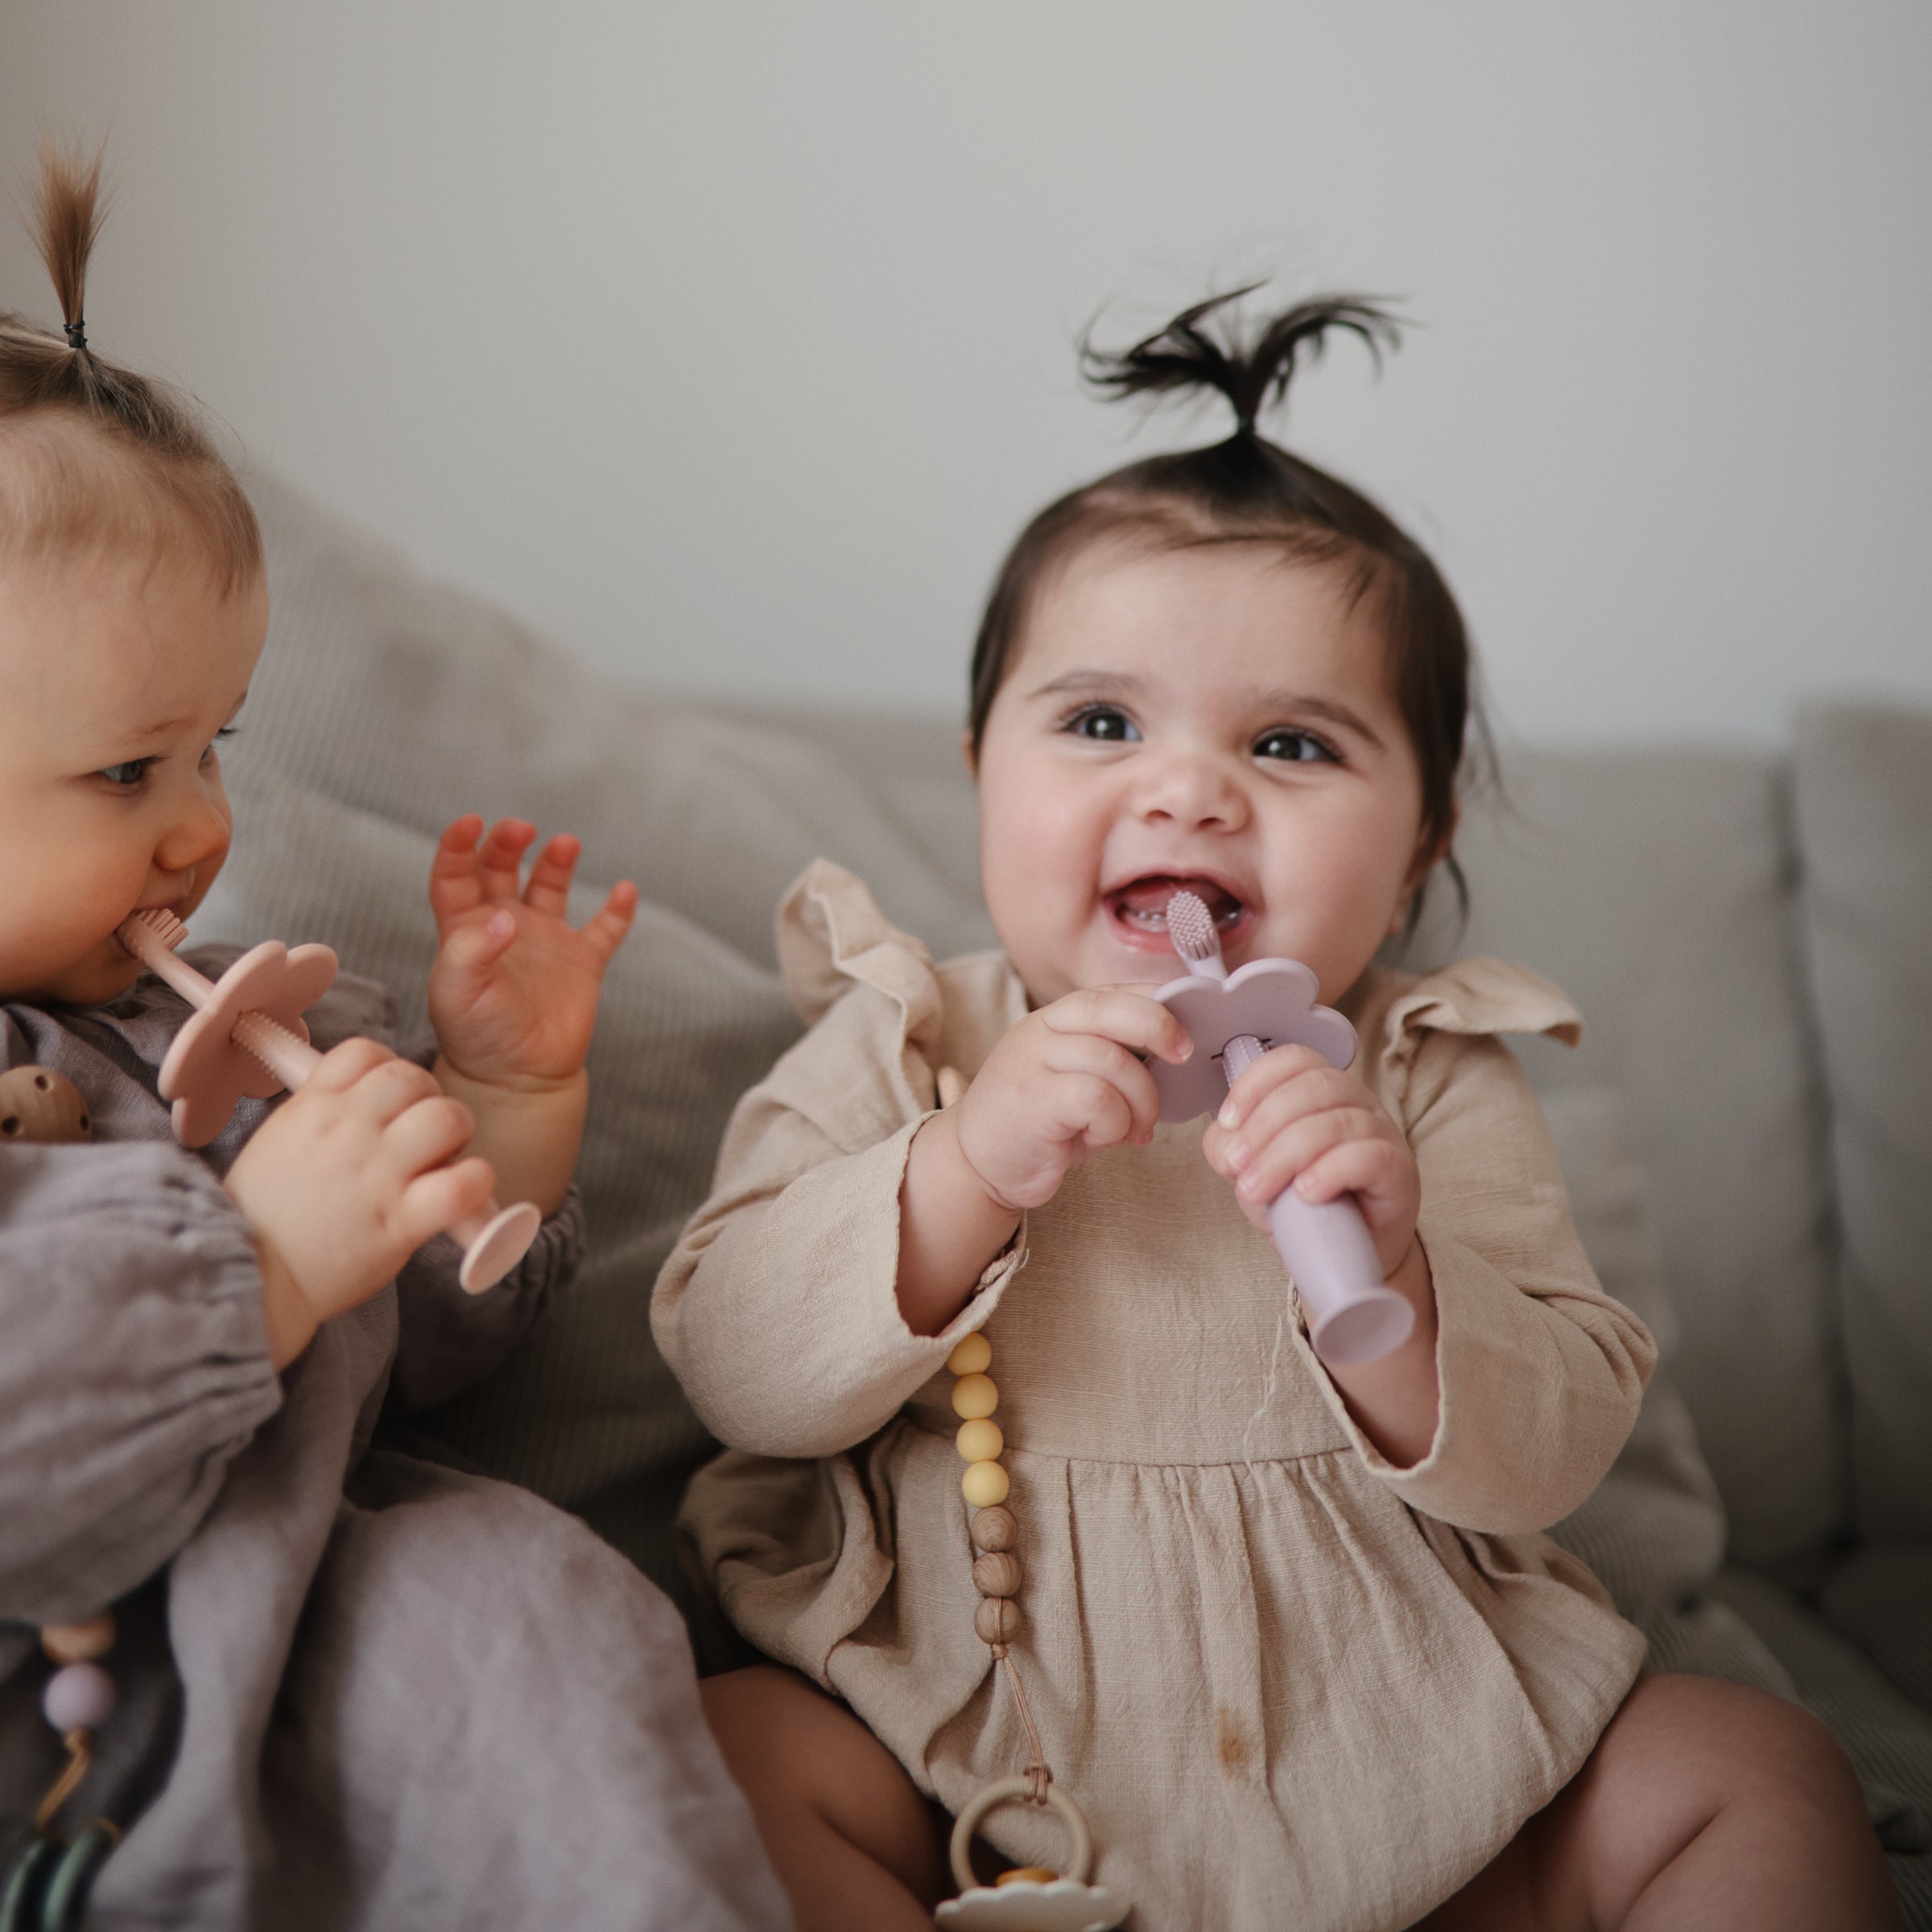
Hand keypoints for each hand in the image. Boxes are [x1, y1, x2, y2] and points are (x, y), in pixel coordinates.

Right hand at [225, 1038, 494, 1359]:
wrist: (247, 1281)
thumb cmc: (262, 1218)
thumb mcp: (277, 1144)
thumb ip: (318, 1115)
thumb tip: (359, 1100)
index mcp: (312, 1108)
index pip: (365, 1051)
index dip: (388, 1068)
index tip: (390, 1099)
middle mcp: (347, 1131)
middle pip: (412, 1077)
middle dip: (428, 1099)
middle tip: (424, 1134)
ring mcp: (376, 1175)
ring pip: (446, 1118)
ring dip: (457, 1135)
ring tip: (442, 1161)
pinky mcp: (400, 1222)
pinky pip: (463, 1185)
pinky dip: (475, 1184)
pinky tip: (461, 1195)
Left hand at [426, 816, 636, 1090]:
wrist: (517, 1081)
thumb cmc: (476, 1039)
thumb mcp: (455, 995)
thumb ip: (471, 950)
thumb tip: (505, 916)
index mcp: (464, 931)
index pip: (455, 876)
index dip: (458, 846)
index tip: (471, 823)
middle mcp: (504, 928)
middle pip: (501, 870)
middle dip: (508, 843)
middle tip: (520, 829)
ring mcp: (545, 944)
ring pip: (550, 887)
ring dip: (556, 862)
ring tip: (565, 844)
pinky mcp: (581, 964)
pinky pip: (604, 930)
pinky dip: (617, 911)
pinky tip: (624, 891)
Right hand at [951, 987, 1192, 1211]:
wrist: (976, 1164)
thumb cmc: (1038, 1123)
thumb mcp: (1075, 1078)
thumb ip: (1112, 1056)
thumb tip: (1174, 1049)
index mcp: (1054, 1019)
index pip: (1112, 992)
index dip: (1157, 1001)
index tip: (1188, 1027)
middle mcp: (1040, 1030)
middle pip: (1109, 1009)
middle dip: (1159, 1027)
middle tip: (1181, 1057)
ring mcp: (1032, 1062)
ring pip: (1113, 1062)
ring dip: (1141, 1102)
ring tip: (1135, 1131)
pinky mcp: (1032, 1100)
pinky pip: (1097, 1100)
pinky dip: (1115, 1124)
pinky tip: (1102, 1140)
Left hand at [1201, 1044, 1420, 1279]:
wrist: (1339, 1256)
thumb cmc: (1299, 1205)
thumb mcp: (1252, 1171)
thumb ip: (1230, 1148)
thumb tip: (1225, 1142)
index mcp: (1321, 1090)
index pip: (1294, 1060)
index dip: (1256, 1082)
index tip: (1227, 1121)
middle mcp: (1356, 1102)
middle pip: (1313, 1087)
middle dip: (1263, 1126)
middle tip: (1238, 1167)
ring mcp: (1382, 1133)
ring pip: (1335, 1123)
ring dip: (1283, 1156)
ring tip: (1257, 1190)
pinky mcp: (1398, 1171)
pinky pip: (1367, 1157)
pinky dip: (1328, 1172)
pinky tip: (1305, 1193)